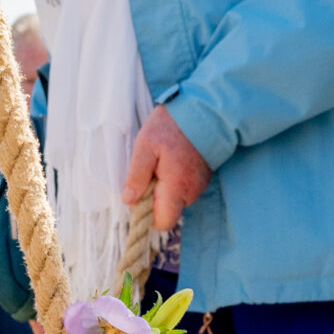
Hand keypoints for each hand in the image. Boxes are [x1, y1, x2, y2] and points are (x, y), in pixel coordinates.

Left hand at [123, 106, 212, 231]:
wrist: (204, 111)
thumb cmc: (171, 126)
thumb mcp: (145, 146)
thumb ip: (137, 176)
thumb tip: (129, 200)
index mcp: (176, 188)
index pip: (162, 222)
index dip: (148, 215)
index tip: (140, 196)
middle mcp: (191, 192)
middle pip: (168, 211)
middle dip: (155, 199)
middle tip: (149, 172)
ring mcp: (199, 186)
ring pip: (176, 200)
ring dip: (165, 188)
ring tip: (161, 162)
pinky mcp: (203, 178)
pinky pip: (184, 189)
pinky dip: (175, 180)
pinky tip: (173, 161)